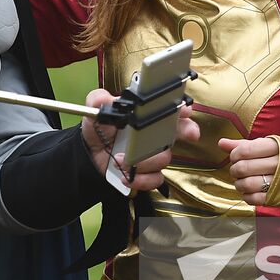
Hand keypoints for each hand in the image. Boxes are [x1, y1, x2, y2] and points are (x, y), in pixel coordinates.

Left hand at [80, 88, 198, 192]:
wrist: (90, 155)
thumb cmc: (99, 129)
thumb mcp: (95, 111)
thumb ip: (98, 100)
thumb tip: (104, 100)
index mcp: (146, 116)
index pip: (170, 109)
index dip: (182, 109)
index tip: (185, 111)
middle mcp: (154, 134)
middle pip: (179, 131)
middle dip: (187, 130)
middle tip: (189, 133)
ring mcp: (153, 154)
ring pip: (164, 158)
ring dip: (144, 161)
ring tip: (120, 160)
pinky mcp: (148, 173)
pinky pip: (155, 179)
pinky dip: (142, 180)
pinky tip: (127, 177)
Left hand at [218, 136, 279, 205]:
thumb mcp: (270, 146)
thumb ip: (245, 144)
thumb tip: (221, 142)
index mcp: (278, 147)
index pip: (246, 150)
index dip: (234, 154)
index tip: (235, 157)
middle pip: (244, 167)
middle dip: (235, 170)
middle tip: (237, 170)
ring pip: (248, 184)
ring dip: (239, 184)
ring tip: (241, 181)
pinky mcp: (279, 198)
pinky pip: (254, 199)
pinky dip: (246, 196)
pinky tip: (249, 192)